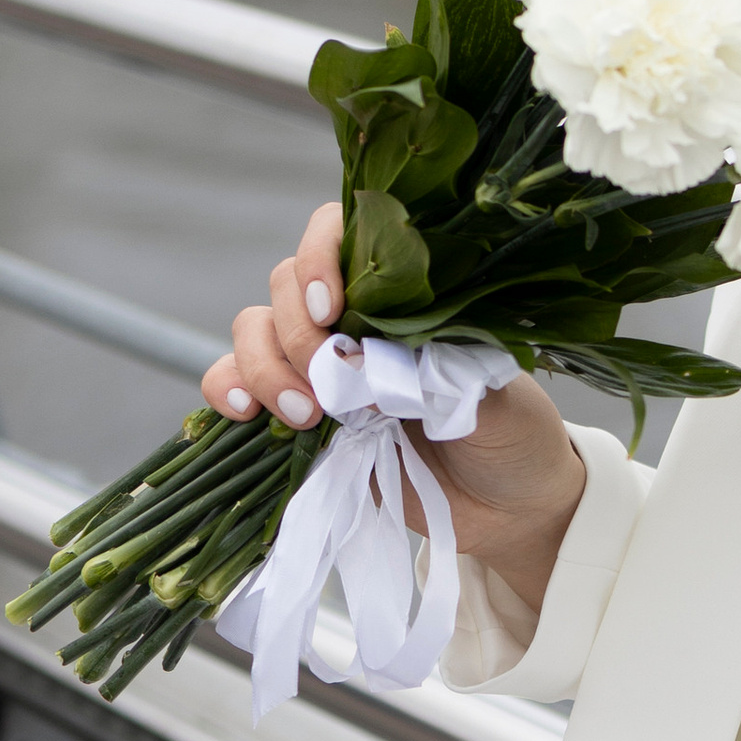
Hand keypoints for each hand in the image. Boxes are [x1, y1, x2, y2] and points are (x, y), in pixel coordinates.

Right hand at [203, 202, 586, 610]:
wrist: (510, 506)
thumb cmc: (513, 434)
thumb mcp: (492, 395)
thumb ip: (433, 371)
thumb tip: (362, 362)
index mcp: (405, 294)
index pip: (340, 234)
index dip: (320, 257)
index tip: (332, 308)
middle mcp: (356, 319)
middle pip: (284, 286)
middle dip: (298, 335)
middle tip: (334, 390)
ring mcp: (323, 365)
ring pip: (254, 330)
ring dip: (264, 367)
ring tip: (308, 416)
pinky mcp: (301, 413)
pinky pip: (236, 383)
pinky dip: (228, 388)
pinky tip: (245, 413)